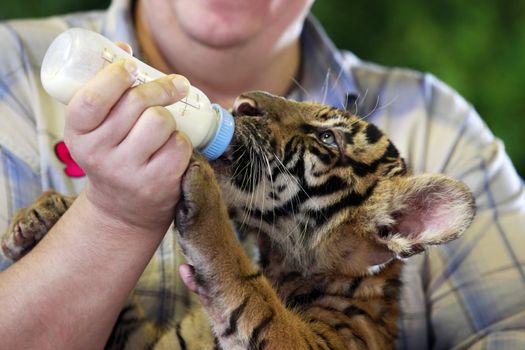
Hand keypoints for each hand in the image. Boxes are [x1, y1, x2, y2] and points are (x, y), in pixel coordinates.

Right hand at [64, 56, 191, 231]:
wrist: (124, 209)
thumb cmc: (114, 154)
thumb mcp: (97, 128)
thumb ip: (106, 89)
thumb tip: (123, 47)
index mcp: (77, 135)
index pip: (92, 98)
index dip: (115, 76)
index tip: (131, 66)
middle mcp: (98, 155)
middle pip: (137, 103)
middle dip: (160, 88)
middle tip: (175, 85)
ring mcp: (128, 172)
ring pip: (161, 122)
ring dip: (169, 119)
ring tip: (164, 129)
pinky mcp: (157, 184)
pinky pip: (179, 145)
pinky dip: (181, 141)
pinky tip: (171, 150)